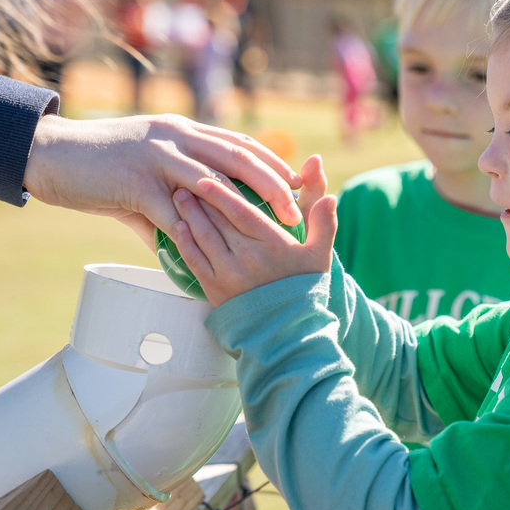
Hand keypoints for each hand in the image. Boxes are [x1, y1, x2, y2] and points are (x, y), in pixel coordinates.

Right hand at [23, 114, 303, 243]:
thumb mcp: (144, 176)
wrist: (49, 154)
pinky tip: (214, 256)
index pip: (239, 143)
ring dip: (247, 206)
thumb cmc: (99, 165)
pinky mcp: (135, 182)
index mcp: (183, 131)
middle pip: (238, 156)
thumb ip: (171, 203)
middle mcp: (176, 137)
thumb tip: (190, 241)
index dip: (272, 163)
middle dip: (273, 184)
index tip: (297, 184)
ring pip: (215, 180)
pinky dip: (196, 236)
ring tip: (272, 228)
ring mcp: (156, 157)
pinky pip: (173, 213)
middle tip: (297, 210)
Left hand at [170, 155, 337, 306]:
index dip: (222, 193)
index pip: (243, 212)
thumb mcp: (320, 254)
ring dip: (188, 214)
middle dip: (200, 198)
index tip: (207, 177)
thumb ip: (324, 222)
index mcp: (274, 245)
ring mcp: (230, 275)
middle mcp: (249, 258)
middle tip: (185, 177)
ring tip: (178, 196)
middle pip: (218, 220)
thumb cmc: (304, 288)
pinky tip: (177, 227)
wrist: (288, 331)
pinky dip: (184, 242)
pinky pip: (194, 261)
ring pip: (203, 236)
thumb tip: (332, 196)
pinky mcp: (215, 290)